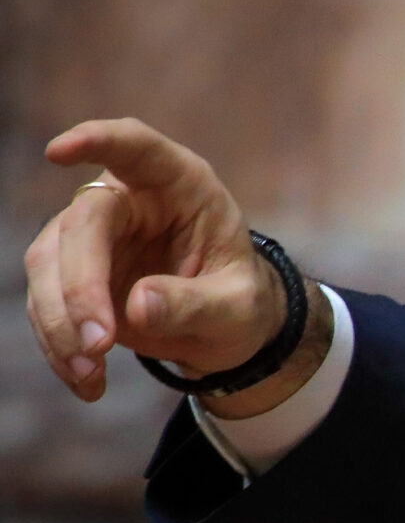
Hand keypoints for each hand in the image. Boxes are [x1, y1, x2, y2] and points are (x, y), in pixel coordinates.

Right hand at [23, 118, 326, 413]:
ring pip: (48, 265)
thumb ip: (196, 303)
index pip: (136, 146)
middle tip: (100, 343)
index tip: (59, 151)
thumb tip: (137, 306)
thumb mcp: (238, 307)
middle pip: (82, 225)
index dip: (98, 141)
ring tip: (92, 371)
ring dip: (61, 323)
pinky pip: (46, 304)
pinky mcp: (69, 275)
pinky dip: (59, 345)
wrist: (223, 327)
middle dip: (80, 287)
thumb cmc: (240, 301)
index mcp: (180, 185)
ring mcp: (91, 235)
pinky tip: (87, 381)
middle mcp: (128, 200)